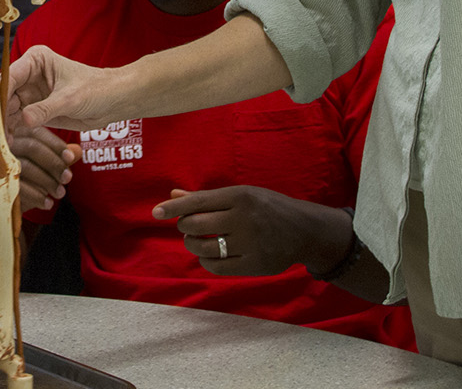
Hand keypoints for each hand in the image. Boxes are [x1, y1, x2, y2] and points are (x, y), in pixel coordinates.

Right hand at [7, 44, 123, 133]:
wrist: (114, 102)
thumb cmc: (96, 90)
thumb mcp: (70, 99)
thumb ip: (46, 109)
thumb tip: (23, 119)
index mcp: (35, 60)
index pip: (10, 77)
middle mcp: (28, 75)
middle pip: (4, 95)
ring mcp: (30, 93)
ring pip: (8, 110)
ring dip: (3, 126)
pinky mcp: (35, 110)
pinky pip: (18, 121)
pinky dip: (12, 132)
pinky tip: (8, 144)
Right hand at [12, 125, 78, 210]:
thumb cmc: (20, 183)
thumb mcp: (42, 169)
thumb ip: (58, 159)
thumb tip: (77, 151)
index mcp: (14, 135)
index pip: (36, 132)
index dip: (56, 144)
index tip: (71, 158)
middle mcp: (2, 145)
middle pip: (32, 147)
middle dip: (54, 164)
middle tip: (68, 178)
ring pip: (25, 166)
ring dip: (47, 181)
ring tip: (60, 194)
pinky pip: (17, 187)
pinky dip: (36, 196)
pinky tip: (47, 203)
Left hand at [153, 185, 352, 277]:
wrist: (305, 231)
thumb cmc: (267, 207)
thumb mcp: (242, 194)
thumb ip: (207, 198)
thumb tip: (174, 194)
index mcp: (240, 196)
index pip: (198, 202)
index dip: (174, 208)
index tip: (155, 212)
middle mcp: (244, 219)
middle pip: (196, 225)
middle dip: (185, 226)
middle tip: (188, 226)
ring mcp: (250, 244)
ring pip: (204, 248)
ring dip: (193, 244)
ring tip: (197, 240)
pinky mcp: (255, 265)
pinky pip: (217, 267)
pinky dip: (206, 261)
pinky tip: (209, 255)